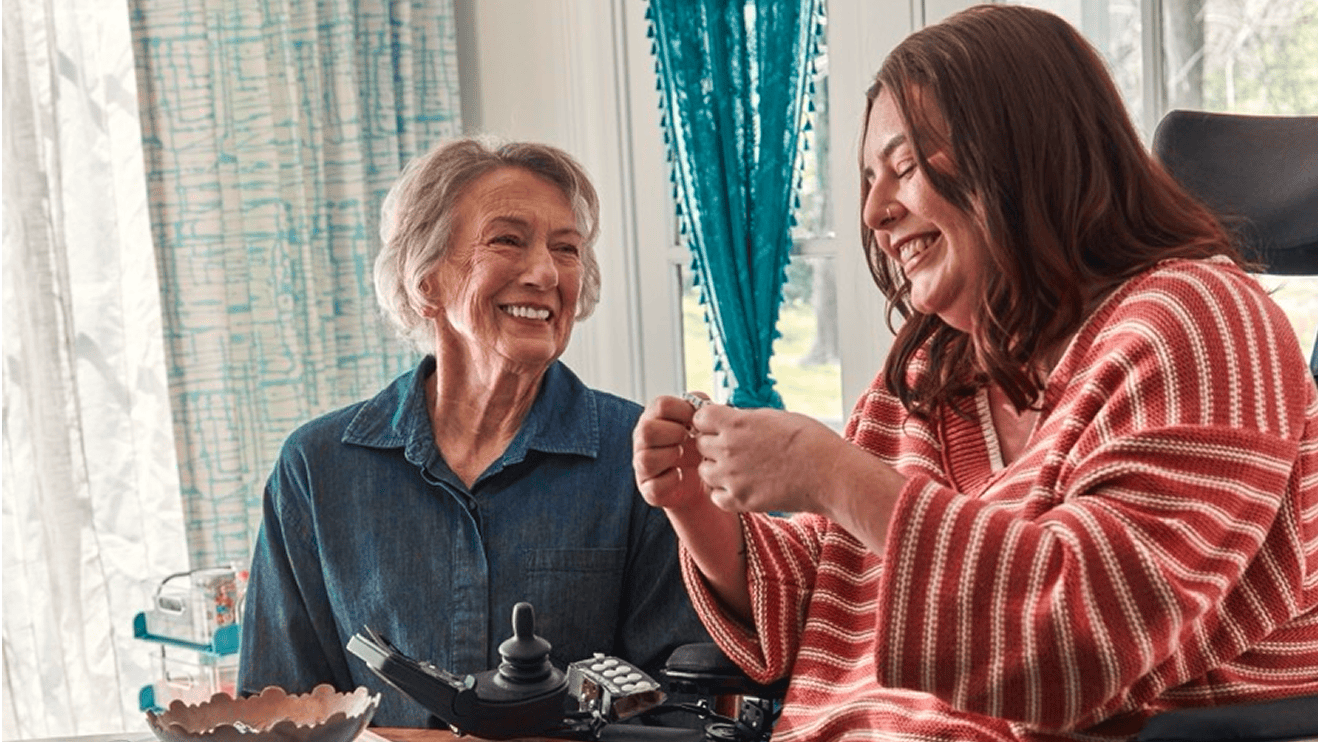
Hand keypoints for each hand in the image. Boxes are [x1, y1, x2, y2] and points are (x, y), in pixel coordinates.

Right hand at [632, 394, 711, 511]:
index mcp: (655, 419)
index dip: (682, 409)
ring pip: (645, 459)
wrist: (704, 481)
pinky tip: (680, 475)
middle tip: (688, 438)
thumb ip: (702, 407)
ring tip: (683, 456)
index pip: (660, 405)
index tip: (695, 420)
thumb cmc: (699, 448)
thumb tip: (700, 404)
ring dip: (669, 456)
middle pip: (646, 430)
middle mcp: (643, 441)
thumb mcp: (703, 423)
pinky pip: (653, 486)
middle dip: (673, 433)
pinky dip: (670, 480)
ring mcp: (643, 466)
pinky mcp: (649, 489)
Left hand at [691, 404, 848, 515]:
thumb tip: (731, 420)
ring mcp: (732, 477)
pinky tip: (741, 486)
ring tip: (738, 468)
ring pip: (704, 471)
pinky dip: (724, 492)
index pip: (700, 417)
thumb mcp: (773, 416)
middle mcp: (727, 449)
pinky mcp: (740, 500)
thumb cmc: (809, 440)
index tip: (718, 424)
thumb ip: (745, 419)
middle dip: (713, 443)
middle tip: (733, 447)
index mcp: (735, 424)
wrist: (828, 473)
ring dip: (716, 468)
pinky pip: (716, 496)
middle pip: (700, 444)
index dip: (708, 420)